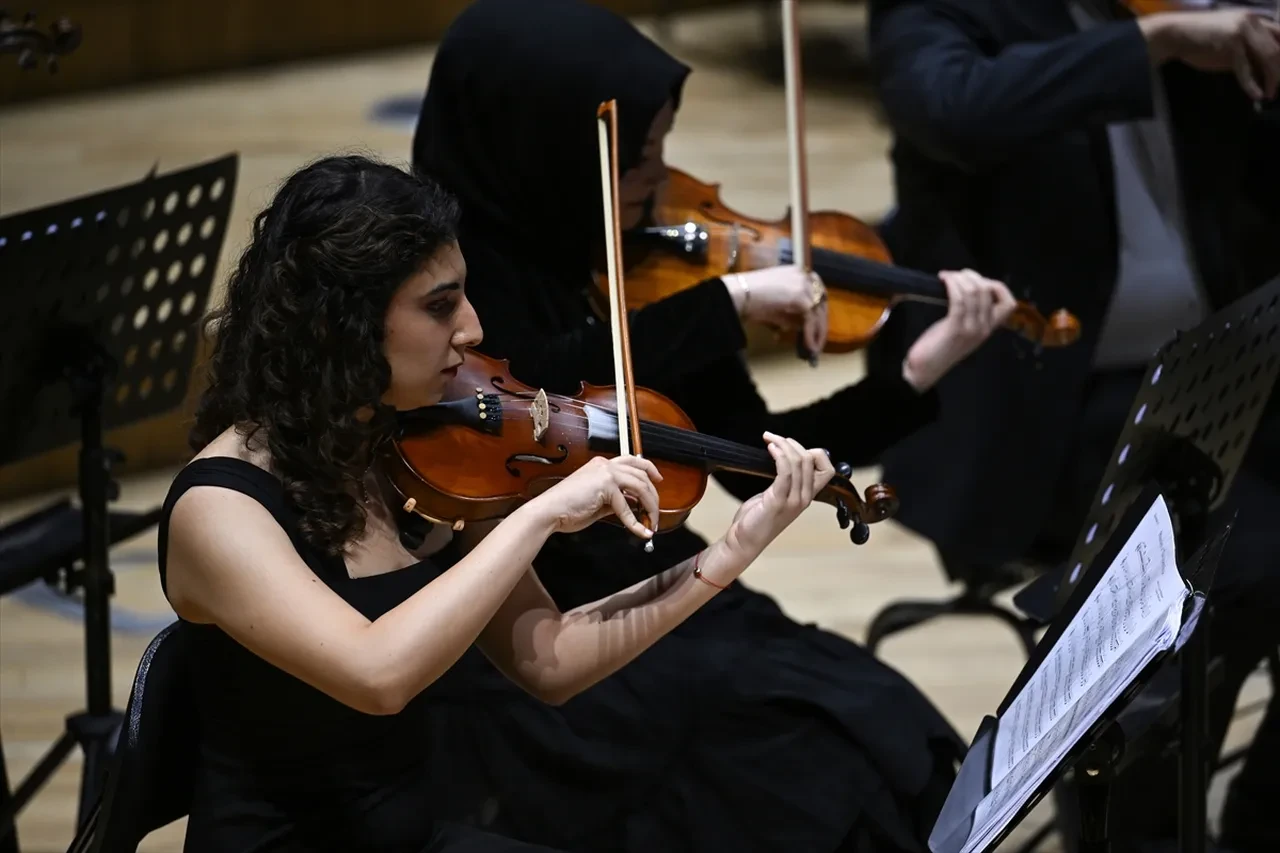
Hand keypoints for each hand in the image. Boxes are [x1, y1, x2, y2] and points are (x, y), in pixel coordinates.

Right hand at [535, 456, 661, 538]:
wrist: (548, 512)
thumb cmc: (566, 508)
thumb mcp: (596, 501)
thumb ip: (614, 500)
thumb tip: (632, 506)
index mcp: (601, 465)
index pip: (632, 461)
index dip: (649, 469)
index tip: (658, 480)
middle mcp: (605, 465)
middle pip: (642, 474)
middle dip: (653, 495)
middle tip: (656, 513)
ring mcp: (605, 473)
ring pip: (640, 487)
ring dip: (650, 507)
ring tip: (652, 523)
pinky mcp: (605, 486)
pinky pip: (627, 507)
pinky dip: (636, 522)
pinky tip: (641, 531)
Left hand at [719, 432, 834, 561]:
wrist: (745, 541)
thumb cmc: (758, 517)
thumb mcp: (777, 496)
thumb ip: (786, 481)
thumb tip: (786, 457)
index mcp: (807, 496)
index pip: (827, 470)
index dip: (816, 453)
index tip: (793, 446)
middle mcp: (804, 498)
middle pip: (810, 460)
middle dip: (792, 443)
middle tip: (774, 438)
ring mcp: (793, 500)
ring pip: (798, 463)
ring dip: (783, 445)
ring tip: (770, 439)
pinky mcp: (778, 500)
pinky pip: (785, 472)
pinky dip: (779, 455)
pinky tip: (770, 448)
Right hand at [724, 265, 828, 353]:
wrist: (739, 294)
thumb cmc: (750, 298)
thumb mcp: (775, 303)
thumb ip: (790, 311)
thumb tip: (799, 326)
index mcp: (797, 272)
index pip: (817, 291)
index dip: (819, 309)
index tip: (819, 323)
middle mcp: (804, 276)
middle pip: (822, 302)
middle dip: (821, 323)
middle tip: (819, 339)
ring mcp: (804, 287)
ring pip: (818, 313)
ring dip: (818, 333)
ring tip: (814, 348)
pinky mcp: (802, 300)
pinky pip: (811, 321)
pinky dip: (810, 335)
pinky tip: (808, 346)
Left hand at [902, 269, 1016, 391]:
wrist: (924, 370)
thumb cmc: (939, 346)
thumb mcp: (962, 328)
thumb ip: (971, 312)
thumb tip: (968, 286)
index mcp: (989, 328)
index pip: (1009, 303)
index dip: (995, 286)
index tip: (975, 281)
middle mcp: (985, 328)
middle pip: (988, 291)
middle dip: (971, 276)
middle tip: (955, 275)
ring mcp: (972, 330)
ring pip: (973, 292)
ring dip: (959, 278)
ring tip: (946, 276)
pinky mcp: (955, 330)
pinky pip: (958, 300)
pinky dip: (952, 285)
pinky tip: (943, 280)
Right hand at [1141, 10, 1279, 101]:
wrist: (1175, 35)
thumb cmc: (1199, 40)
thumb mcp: (1228, 44)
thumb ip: (1246, 52)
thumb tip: (1261, 71)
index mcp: (1253, 19)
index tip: (1279, 72)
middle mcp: (1252, 22)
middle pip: (1276, 48)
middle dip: (1279, 70)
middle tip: (1277, 87)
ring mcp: (1242, 32)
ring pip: (1267, 56)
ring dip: (1272, 77)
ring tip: (1270, 94)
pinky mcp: (1230, 44)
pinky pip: (1246, 68)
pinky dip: (1252, 84)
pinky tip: (1256, 95)